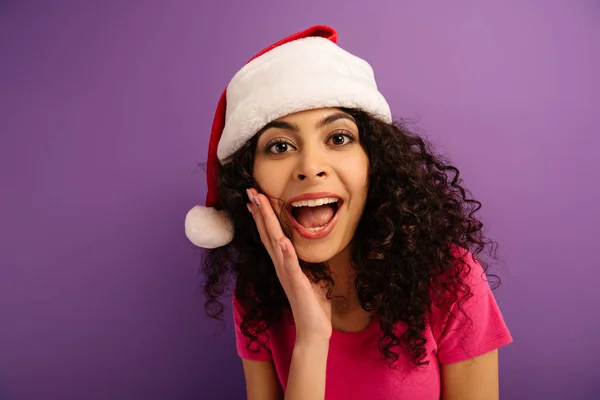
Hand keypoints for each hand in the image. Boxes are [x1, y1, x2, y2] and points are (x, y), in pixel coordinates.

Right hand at [246, 188, 331, 344]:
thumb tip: (306, 247)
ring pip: (274, 243)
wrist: (313, 329)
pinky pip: (290, 265)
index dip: (263, 215)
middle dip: (259, 211)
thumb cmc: (312, 303)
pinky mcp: (296, 283)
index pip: (270, 234)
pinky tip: (282, 240)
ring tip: (259, 204)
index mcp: (283, 262)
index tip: (256, 197)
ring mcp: (286, 273)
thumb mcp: (311, 275)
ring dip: (266, 223)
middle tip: (250, 191)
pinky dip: (285, 252)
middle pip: (267, 233)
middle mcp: (280, 265)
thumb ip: (304, 260)